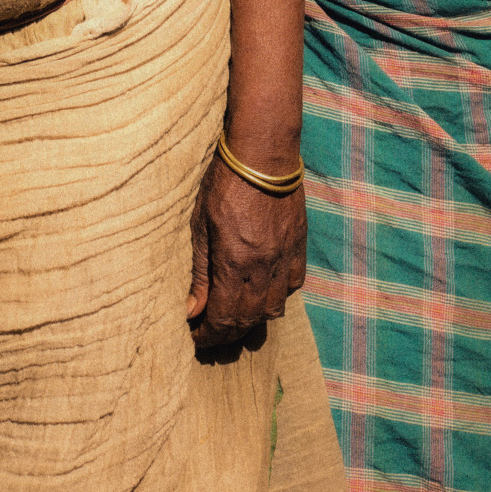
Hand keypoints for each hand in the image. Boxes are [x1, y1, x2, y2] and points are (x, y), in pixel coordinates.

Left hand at [186, 154, 305, 347]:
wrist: (263, 154)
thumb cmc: (223, 183)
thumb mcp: (200, 224)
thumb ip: (199, 271)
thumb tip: (192, 309)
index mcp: (234, 262)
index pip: (222, 318)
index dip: (208, 335)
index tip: (195, 338)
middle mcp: (263, 267)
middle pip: (247, 321)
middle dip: (226, 335)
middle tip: (209, 336)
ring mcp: (284, 258)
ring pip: (272, 310)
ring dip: (252, 322)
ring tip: (234, 319)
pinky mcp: (298, 247)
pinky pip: (292, 287)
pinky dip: (276, 298)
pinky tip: (262, 293)